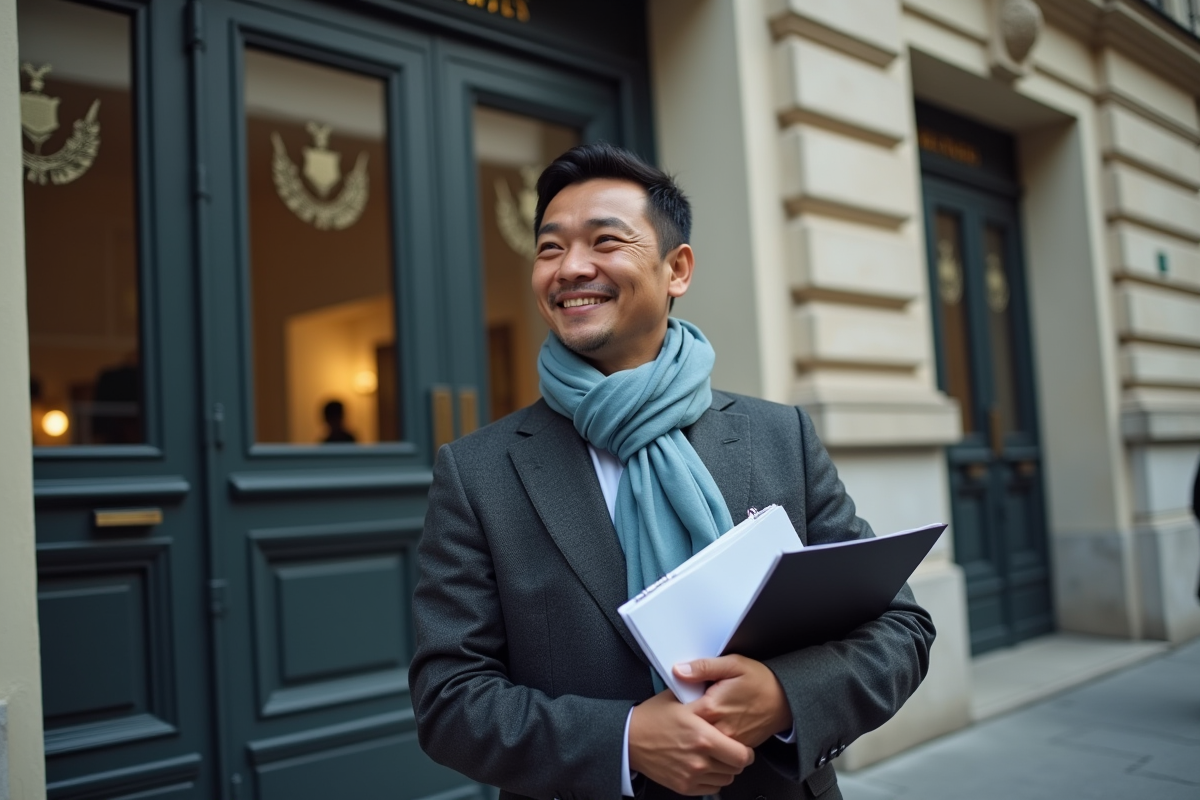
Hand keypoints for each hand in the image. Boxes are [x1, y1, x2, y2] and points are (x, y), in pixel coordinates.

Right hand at [628, 688, 755, 795]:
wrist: (629, 739)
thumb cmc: (653, 718)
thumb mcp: (681, 701)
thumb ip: (706, 700)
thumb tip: (724, 691)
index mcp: (703, 737)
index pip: (742, 755)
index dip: (747, 751)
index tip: (744, 747)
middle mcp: (699, 760)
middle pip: (736, 769)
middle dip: (736, 759)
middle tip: (730, 750)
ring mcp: (691, 775)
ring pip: (725, 779)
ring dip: (724, 769)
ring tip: (715, 757)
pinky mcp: (684, 786)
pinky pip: (711, 788)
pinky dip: (711, 779)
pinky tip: (704, 766)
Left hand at [675, 655, 792, 747]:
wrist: (786, 700)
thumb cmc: (761, 681)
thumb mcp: (733, 664)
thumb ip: (704, 667)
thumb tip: (679, 670)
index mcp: (712, 707)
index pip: (680, 714)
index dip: (674, 707)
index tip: (673, 702)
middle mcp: (719, 729)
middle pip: (689, 730)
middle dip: (683, 722)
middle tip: (682, 713)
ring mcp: (728, 742)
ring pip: (702, 743)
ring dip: (696, 733)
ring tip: (695, 722)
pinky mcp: (737, 748)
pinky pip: (717, 749)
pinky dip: (711, 740)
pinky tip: (711, 728)